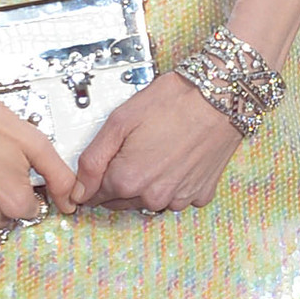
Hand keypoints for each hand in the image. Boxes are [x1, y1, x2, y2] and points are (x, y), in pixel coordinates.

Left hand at [71, 71, 247, 214]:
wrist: (220, 97)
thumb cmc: (172, 102)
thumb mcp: (119, 121)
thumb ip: (93, 160)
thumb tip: (79, 190)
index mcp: (127, 180)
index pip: (95, 196)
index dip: (95, 179)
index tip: (105, 163)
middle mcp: (153, 197)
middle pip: (121, 201)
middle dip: (120, 181)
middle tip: (134, 150)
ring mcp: (179, 199)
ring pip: (149, 200)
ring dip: (148, 183)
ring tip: (159, 150)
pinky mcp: (201, 194)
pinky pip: (177, 196)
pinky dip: (174, 183)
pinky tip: (179, 159)